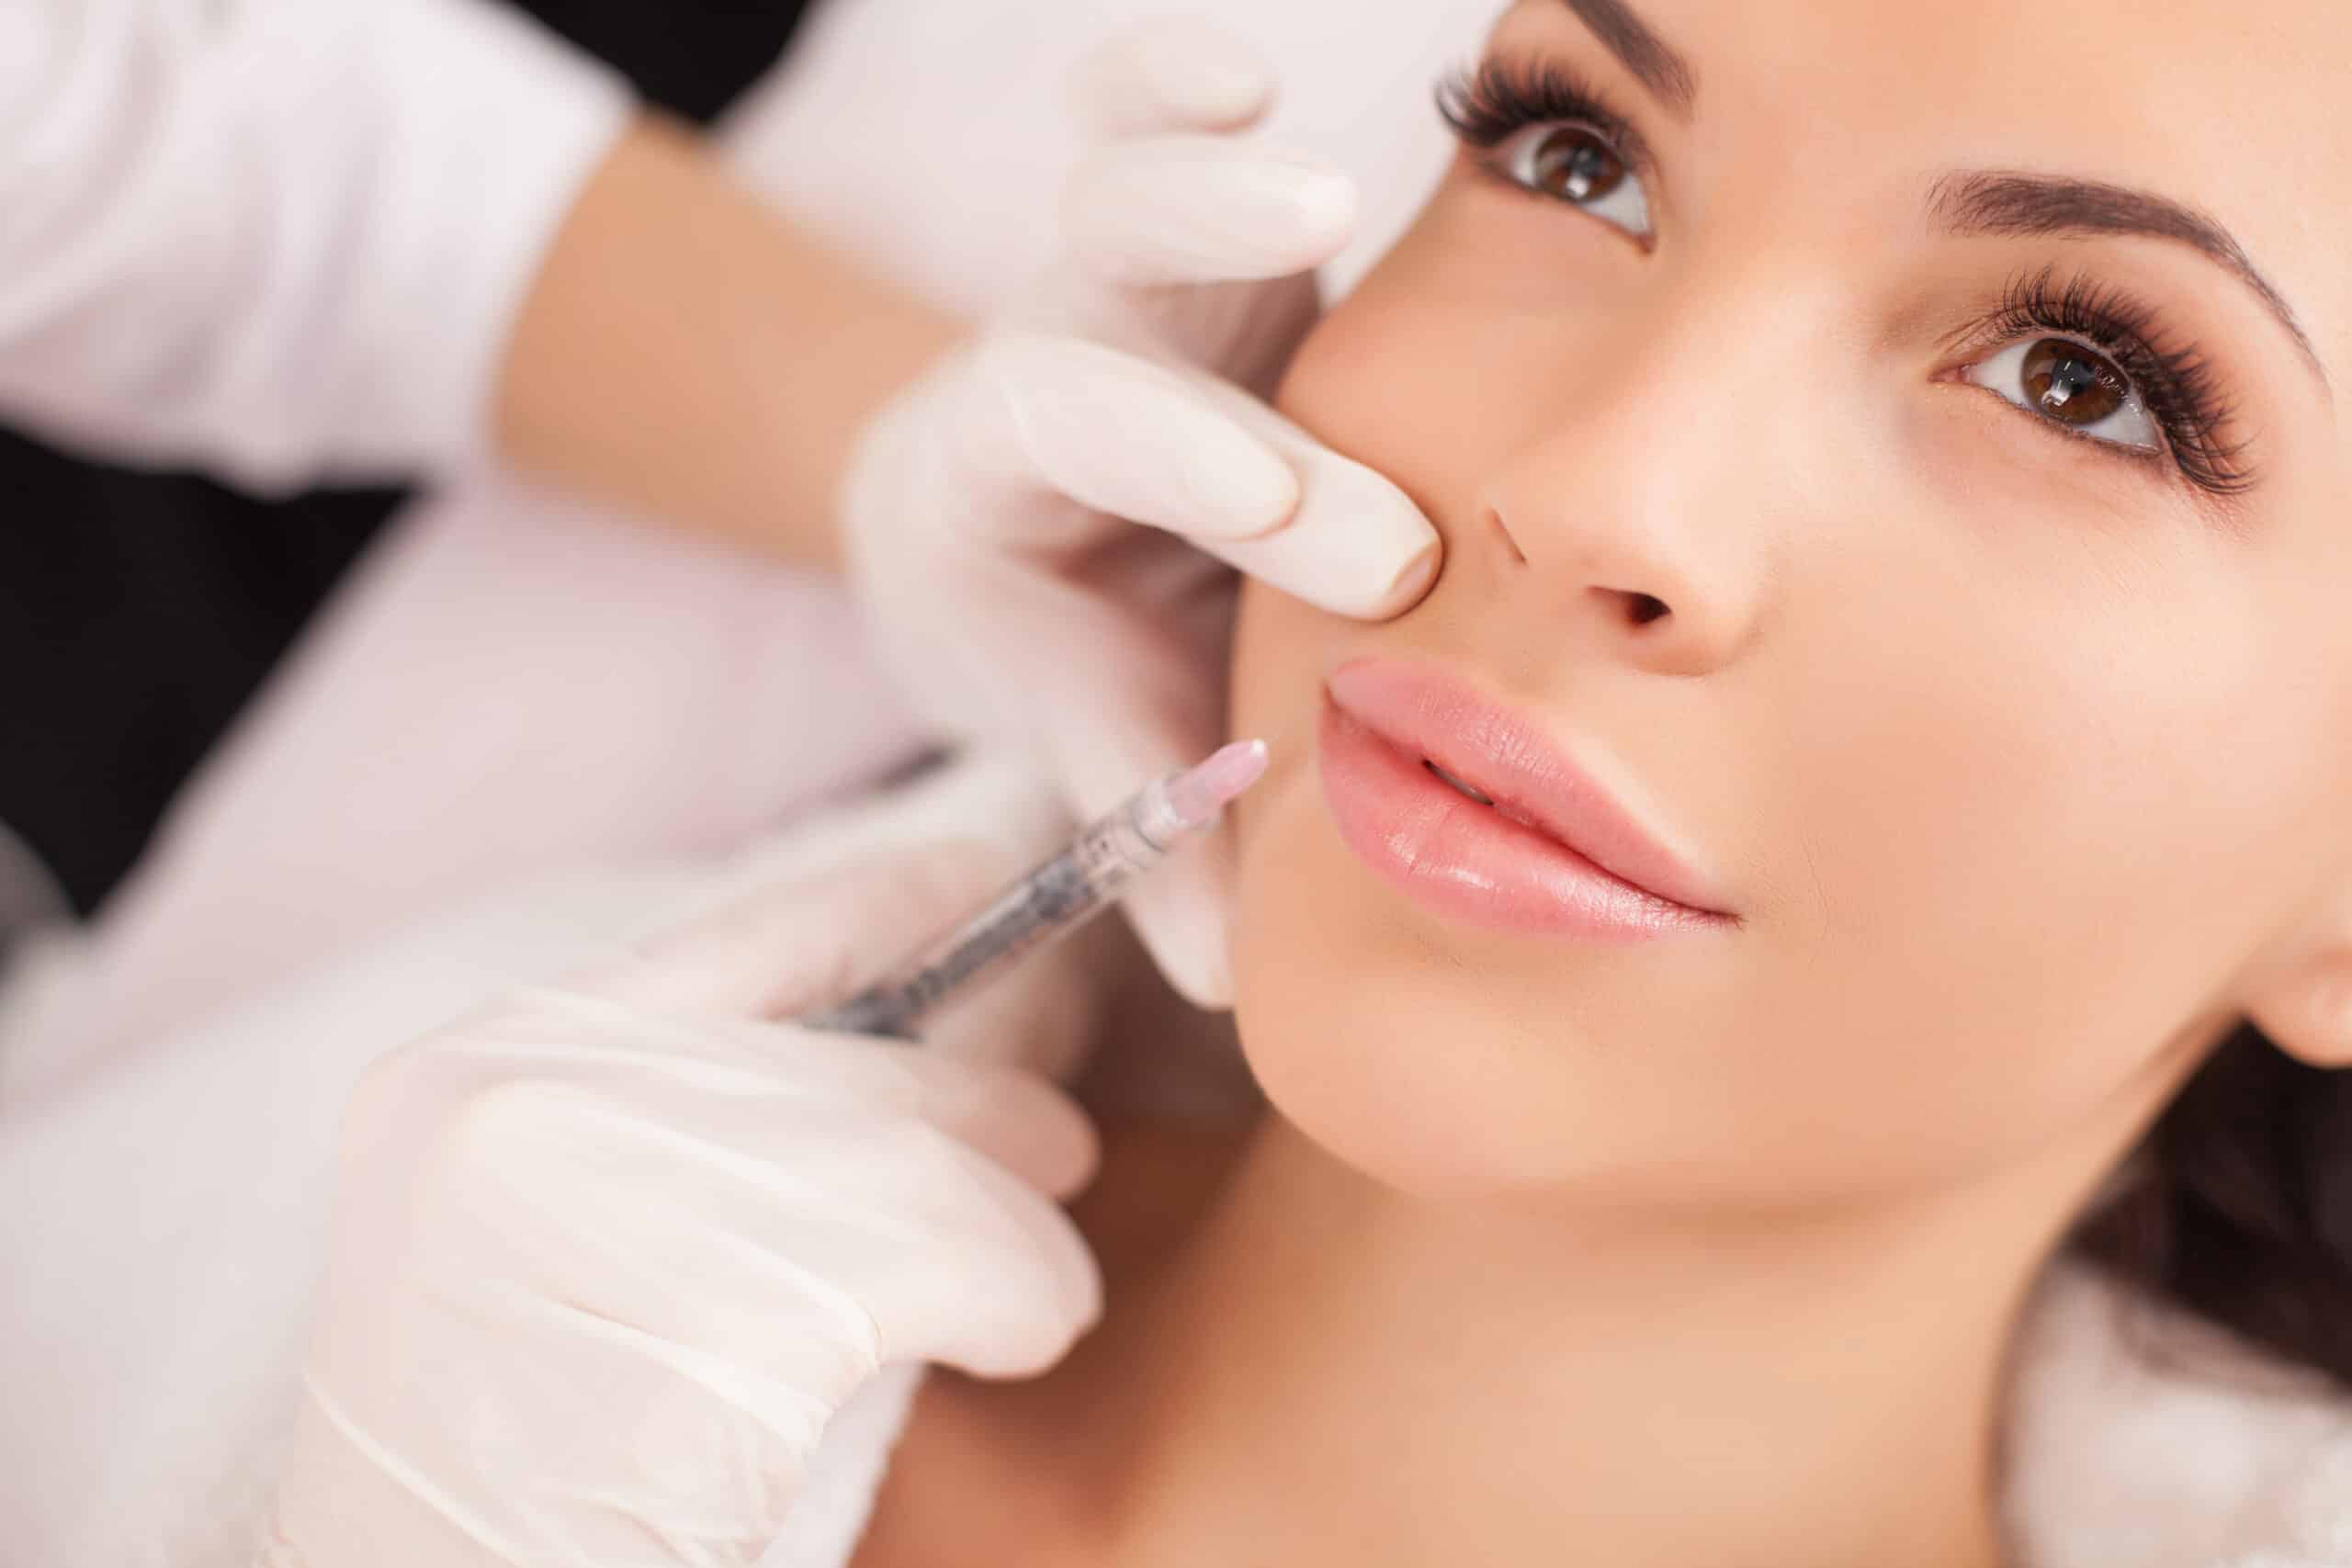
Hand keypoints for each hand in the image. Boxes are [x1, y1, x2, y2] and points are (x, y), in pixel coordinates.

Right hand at [260, 775, 1104, 1566]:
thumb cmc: (511, 1449)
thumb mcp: (549, 1231)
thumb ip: (691, 1125)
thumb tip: (937, 1073)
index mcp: (473, 1072)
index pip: (732, 936)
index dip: (884, 903)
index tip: (985, 881)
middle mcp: (524, 1105)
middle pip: (853, 1064)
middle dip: (982, 1108)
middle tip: (1058, 1147)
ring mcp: (614, 1195)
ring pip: (922, 1160)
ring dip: (1016, 1232)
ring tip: (1033, 1285)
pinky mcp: (722, 1311)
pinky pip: (963, 1260)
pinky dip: (1024, 1298)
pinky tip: (1017, 1336)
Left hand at [843, 17, 1439, 1007]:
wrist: (981, 522)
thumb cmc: (1058, 638)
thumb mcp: (1089, 731)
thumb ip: (1152, 835)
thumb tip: (1236, 984)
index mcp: (1000, 483)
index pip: (1076, 441)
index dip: (1194, 472)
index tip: (1356, 556)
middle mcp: (1059, 358)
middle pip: (1102, 308)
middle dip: (1237, 394)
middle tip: (1372, 511)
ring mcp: (1115, 281)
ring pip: (1129, 194)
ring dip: (1208, 196)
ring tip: (1320, 202)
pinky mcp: (1176, 233)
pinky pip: (1134, 123)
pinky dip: (1170, 88)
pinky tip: (1231, 78)